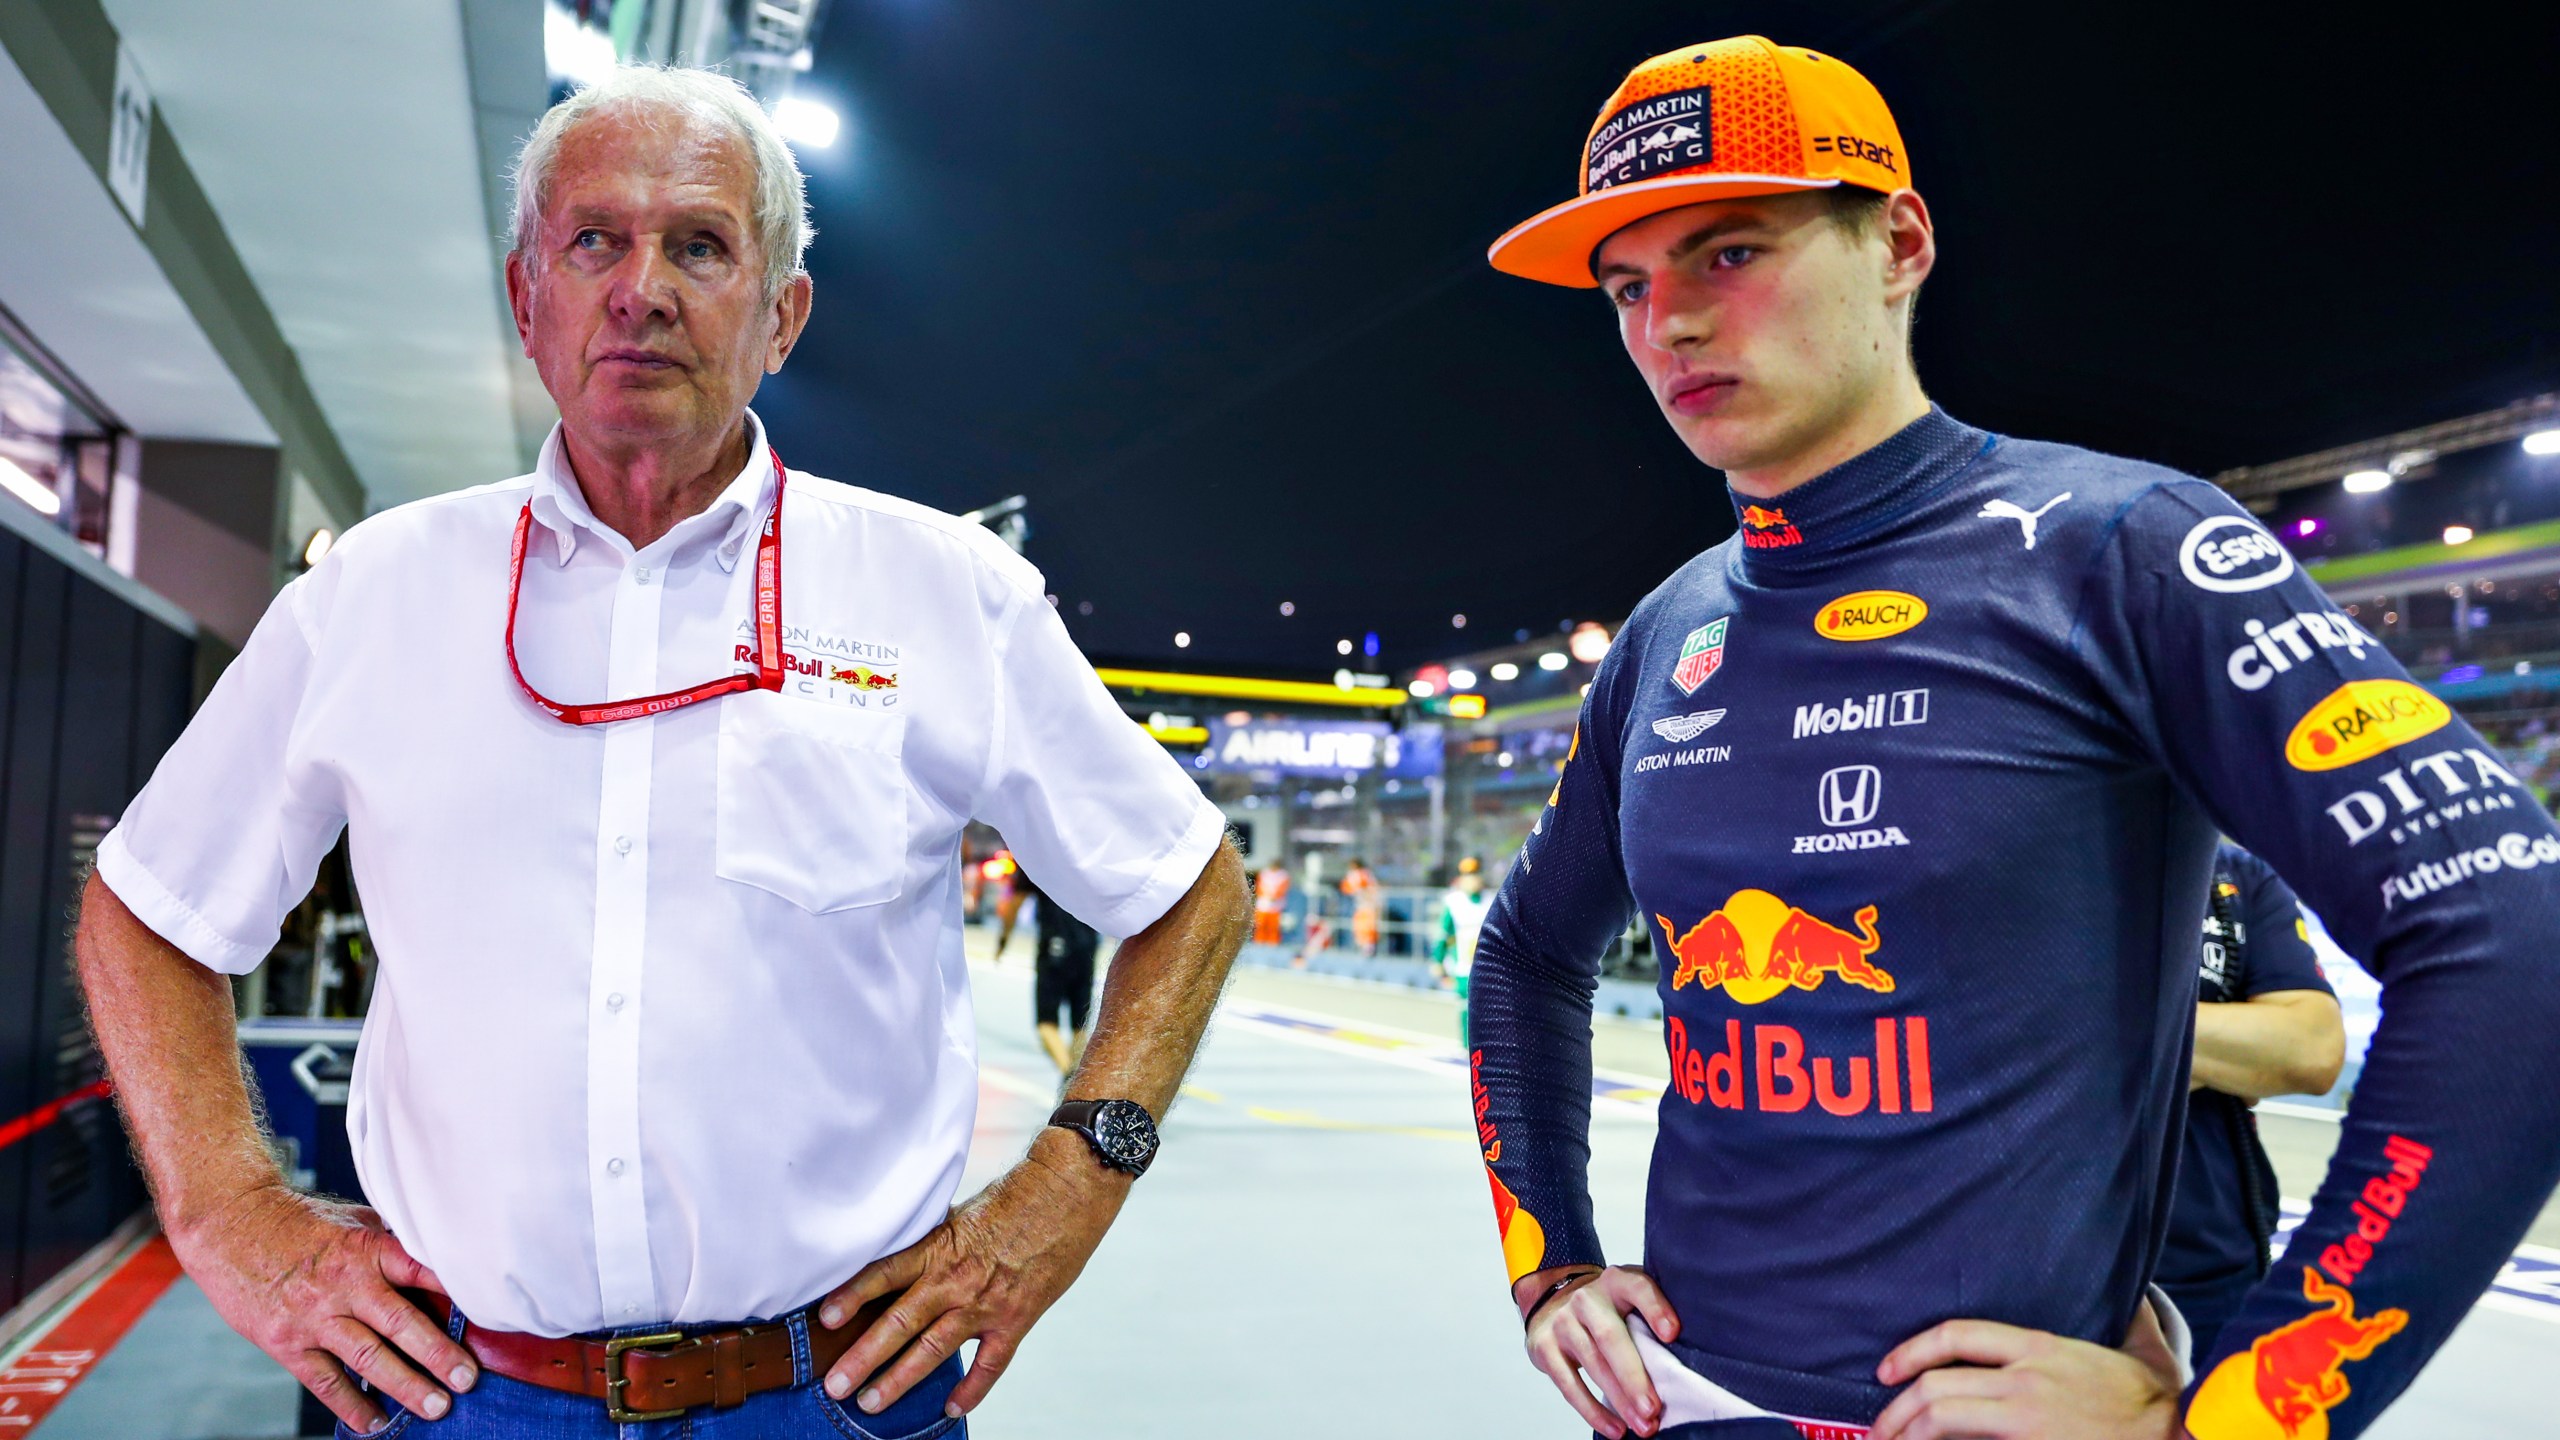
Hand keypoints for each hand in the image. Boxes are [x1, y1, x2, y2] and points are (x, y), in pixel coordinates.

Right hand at [169, 1182, 473, 1432]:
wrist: (230, 1225)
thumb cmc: (301, 1222)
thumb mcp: (353, 1221)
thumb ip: (392, 1246)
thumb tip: (439, 1267)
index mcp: (367, 1249)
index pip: (420, 1271)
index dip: (455, 1294)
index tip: (487, 1317)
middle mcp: (345, 1284)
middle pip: (400, 1324)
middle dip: (438, 1356)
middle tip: (468, 1380)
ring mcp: (314, 1316)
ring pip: (367, 1358)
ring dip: (404, 1386)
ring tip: (435, 1407)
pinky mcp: (285, 1343)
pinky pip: (325, 1381)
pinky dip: (351, 1405)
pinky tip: (375, 1422)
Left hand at [816, 1127, 1128, 1417]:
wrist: (1066, 1192)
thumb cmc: (1016, 1196)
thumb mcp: (961, 1214)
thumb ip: (933, 1242)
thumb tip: (901, 1258)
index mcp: (938, 1247)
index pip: (884, 1273)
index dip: (853, 1295)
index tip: (825, 1318)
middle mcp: (955, 1278)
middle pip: (900, 1322)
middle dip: (863, 1357)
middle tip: (835, 1385)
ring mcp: (985, 1303)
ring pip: (934, 1349)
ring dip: (899, 1379)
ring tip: (870, 1402)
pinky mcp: (1016, 1318)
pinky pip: (991, 1363)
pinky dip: (972, 1389)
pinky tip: (952, 1407)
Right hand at [1519, 1264, 1678, 1437]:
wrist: (1553, 1302)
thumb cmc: (1606, 1309)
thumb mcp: (1629, 1300)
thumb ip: (1652, 1317)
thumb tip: (1691, 1357)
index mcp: (1615, 1281)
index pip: (1637, 1288)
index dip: (1655, 1308)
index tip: (1673, 1334)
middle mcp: (1586, 1299)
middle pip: (1610, 1337)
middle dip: (1634, 1377)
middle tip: (1654, 1408)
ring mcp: (1562, 1322)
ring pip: (1592, 1365)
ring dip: (1618, 1399)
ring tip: (1642, 1426)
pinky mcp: (1544, 1347)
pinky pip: (1568, 1384)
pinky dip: (1592, 1410)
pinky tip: (1614, 1428)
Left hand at [1873, 1318, 2184, 1439]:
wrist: (2183, 1437)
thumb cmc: (2165, 1404)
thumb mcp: (2144, 1349)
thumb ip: (2133, 1319)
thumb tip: (2139, 1296)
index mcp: (2042, 1348)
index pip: (1956, 1336)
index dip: (1911, 1351)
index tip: (1887, 1370)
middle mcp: (2025, 1380)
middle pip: (1935, 1386)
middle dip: (1895, 1409)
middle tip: (1879, 1428)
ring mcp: (2026, 1417)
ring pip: (1941, 1418)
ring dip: (1906, 1432)